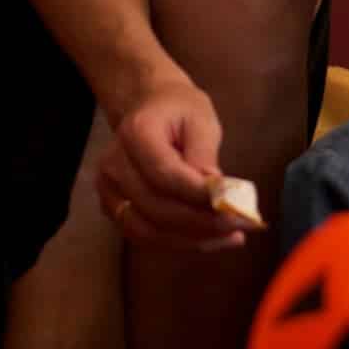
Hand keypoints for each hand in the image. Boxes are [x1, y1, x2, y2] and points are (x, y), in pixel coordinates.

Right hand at [98, 74, 241, 249]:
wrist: (146, 106)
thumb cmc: (178, 109)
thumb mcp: (201, 119)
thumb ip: (205, 155)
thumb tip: (216, 194)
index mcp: (136, 134)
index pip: (165, 174)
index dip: (198, 196)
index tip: (235, 208)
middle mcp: (114, 165)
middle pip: (155, 207)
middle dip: (201, 223)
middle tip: (241, 227)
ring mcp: (108, 189)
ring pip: (147, 229)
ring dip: (191, 240)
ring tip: (230, 239)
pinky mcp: (112, 207)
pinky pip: (142, 234)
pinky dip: (177, 242)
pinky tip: (208, 240)